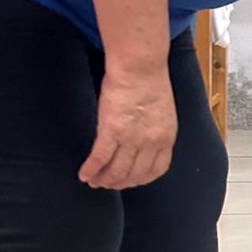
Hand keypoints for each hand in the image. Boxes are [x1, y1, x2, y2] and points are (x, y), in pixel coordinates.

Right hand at [80, 67, 177, 189]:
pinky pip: (100, 158)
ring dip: (103, 179)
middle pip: (134, 174)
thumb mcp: (162, 112)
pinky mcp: (112, 131)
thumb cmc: (150, 82)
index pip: (156, 169)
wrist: (140, 67)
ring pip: (117, 171)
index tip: (131, 181)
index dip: (141, 179)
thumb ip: (155, 130)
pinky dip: (91, 169)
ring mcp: (132, 138)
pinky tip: (84, 175)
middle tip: (107, 184)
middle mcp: (151, 142)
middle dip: (119, 183)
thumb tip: (143, 142)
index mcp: (166, 137)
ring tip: (94, 181)